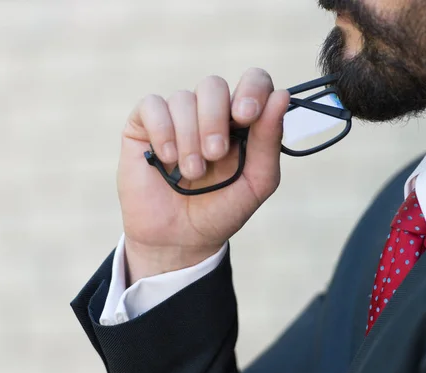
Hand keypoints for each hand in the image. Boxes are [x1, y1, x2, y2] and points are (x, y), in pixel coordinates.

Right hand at [117, 68, 289, 281]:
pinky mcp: (144, 124)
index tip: (246, 116)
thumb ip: (269, 141)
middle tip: (215, 155)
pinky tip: (166, 159)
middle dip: (214, 120)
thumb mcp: (256, 182)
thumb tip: (281, 95)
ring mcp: (176, 116)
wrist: (180, 239)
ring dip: (189, 138)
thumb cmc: (221, 209)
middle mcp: (209, 112)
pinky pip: (153, 105)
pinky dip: (162, 131)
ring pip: (183, 99)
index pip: (253, 81)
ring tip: (191, 172)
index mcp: (242, 120)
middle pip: (213, 85)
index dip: (251, 89)